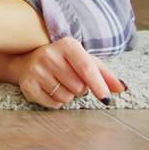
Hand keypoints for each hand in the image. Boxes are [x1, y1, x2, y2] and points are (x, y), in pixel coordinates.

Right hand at [8, 37, 125, 108]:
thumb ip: (104, 74)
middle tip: (71, 79)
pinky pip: (54, 104)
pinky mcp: (28, 85)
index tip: (106, 99)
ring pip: (67, 97)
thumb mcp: (84, 60)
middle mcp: (50, 55)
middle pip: (79, 87)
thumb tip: (122, 88)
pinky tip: (50, 89)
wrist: (27, 60)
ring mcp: (37, 70)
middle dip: (80, 89)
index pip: (87, 68)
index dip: (98, 85)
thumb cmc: (63, 61)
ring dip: (68, 95)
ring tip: (59, 83)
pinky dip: (56, 102)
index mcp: (67, 45)